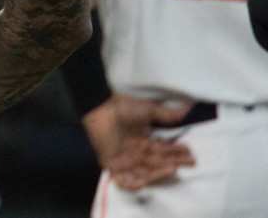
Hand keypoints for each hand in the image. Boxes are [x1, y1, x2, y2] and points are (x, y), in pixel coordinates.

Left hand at [81, 95, 195, 191]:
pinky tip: (147, 182)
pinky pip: (124, 180)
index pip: (161, 150)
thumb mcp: (149, 111)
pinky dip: (134, 184)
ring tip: (175, 168)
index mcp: (141, 141)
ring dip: (160, 172)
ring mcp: (123, 160)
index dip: (175, 152)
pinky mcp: (112, 165)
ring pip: (145, 172)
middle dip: (174, 162)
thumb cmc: (123, 108)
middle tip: (191, 162)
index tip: (190, 151)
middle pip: (157, 161)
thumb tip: (186, 108)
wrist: (102, 108)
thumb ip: (167, 114)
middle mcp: (134, 152)